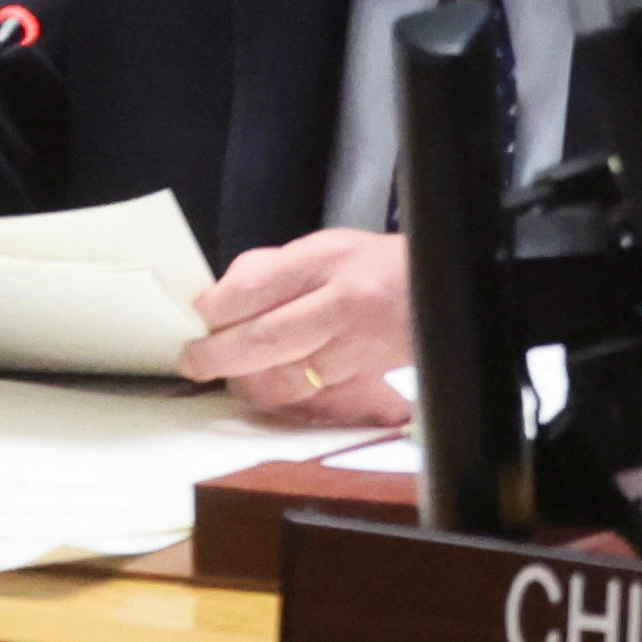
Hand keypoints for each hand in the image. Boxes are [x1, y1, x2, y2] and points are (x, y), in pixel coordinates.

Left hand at [177, 227, 413, 426]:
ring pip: (284, 378)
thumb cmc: (379, 265)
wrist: (449, 290)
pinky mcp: (364, 378)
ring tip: (228, 374)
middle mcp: (343, 304)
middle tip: (192, 362)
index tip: (195, 318)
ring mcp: (356, 347)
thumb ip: (273, 269)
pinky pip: (309, 395)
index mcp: (329, 260)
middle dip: (217, 356)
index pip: (255, 288)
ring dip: (245, 381)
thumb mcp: (327, 246)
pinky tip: (263, 385)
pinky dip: (278, 393)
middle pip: (264, 340)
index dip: (215, 309)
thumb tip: (222, 300)